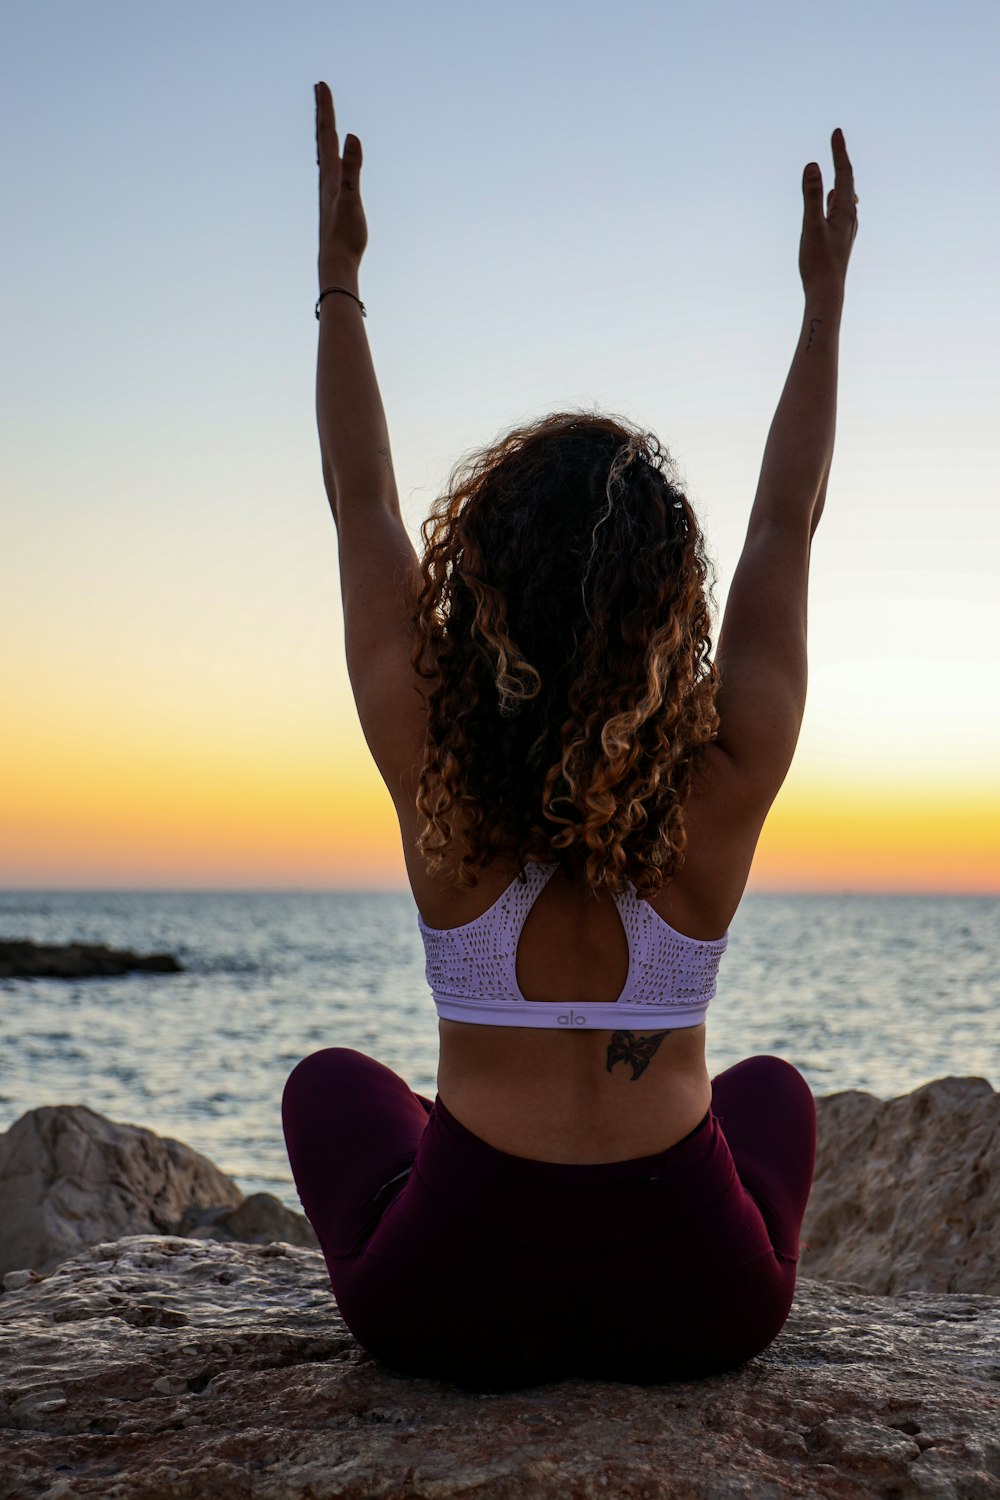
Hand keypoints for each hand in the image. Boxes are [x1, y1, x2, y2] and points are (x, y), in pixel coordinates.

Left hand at [315, 81, 367, 277]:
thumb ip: (353, 167)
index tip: (321, 84)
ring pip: (324, 154)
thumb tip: (352, 136)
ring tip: (324, 121)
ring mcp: (328, 191)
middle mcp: (325, 180)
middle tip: (319, 90)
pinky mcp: (333, 203)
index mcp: (330, 174)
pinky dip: (331, 158)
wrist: (336, 263)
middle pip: (322, 140)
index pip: (327, 134)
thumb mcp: (352, 197)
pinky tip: (332, 163)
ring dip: (324, 134)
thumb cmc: (345, 234)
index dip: (325, 109)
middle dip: (322, 114)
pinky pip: (331, 171)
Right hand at [799, 128, 857, 299]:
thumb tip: (812, 164)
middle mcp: (850, 218)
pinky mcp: (839, 241)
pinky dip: (837, 200)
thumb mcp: (811, 225)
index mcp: (844, 211)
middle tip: (837, 143)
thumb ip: (811, 195)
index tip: (836, 131)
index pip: (844, 173)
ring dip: (841, 182)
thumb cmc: (818, 262)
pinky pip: (840, 213)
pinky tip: (834, 204)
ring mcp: (846, 230)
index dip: (839, 151)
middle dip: (841, 162)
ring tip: (840, 170)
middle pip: (848, 183)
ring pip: (846, 199)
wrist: (827, 293)